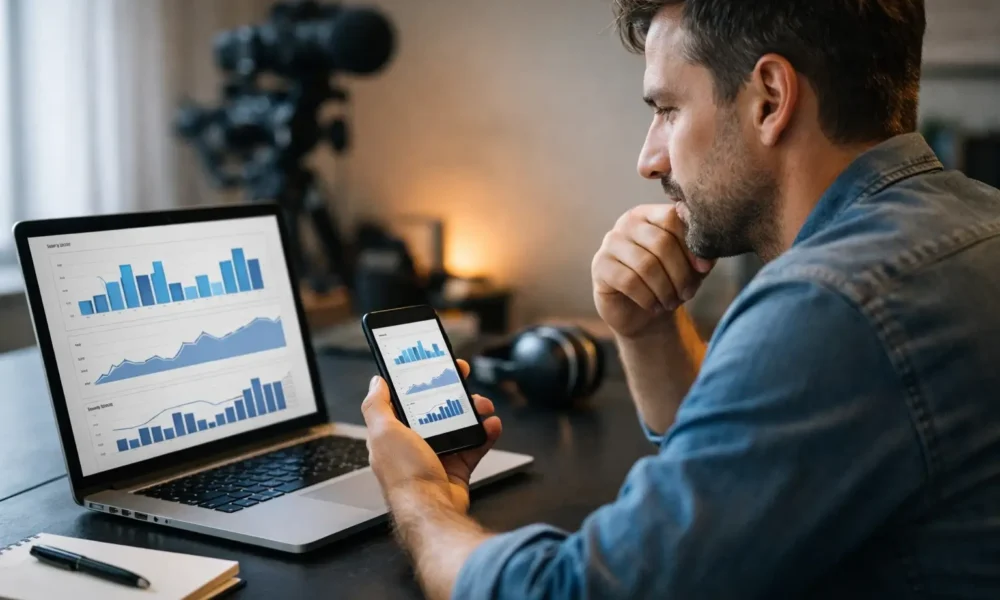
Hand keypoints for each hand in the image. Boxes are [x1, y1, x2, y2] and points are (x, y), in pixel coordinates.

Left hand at [361, 359, 502, 511]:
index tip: (432, 367)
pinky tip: (491, 425)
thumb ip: (376, 405)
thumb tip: (375, 382)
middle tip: (463, 379)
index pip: (405, 400)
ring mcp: (437, 455)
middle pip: (436, 408)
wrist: (432, 510)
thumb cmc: (405, 475)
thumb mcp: (383, 432)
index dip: (419, 381)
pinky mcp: (457, 468)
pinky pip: (475, 445)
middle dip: (452, 392)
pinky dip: (485, 434)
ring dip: (474, 411)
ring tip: (482, 406)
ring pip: (459, 424)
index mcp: (393, 433)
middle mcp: (414, 443)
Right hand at [592, 204, 714, 337]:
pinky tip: (653, 306)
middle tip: (687, 293)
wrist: (643, 311)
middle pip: (661, 242)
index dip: (691, 245)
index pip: (673, 218)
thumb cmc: (669, 281)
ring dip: (665, 289)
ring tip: (671, 302)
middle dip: (680, 274)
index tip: (703, 269)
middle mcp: (628, 222)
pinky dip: (647, 298)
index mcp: (652, 214)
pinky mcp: (600, 266)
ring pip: (646, 264)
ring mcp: (611, 242)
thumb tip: (704, 259)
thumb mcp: (692, 266)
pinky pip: (628, 281)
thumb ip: (701, 254)